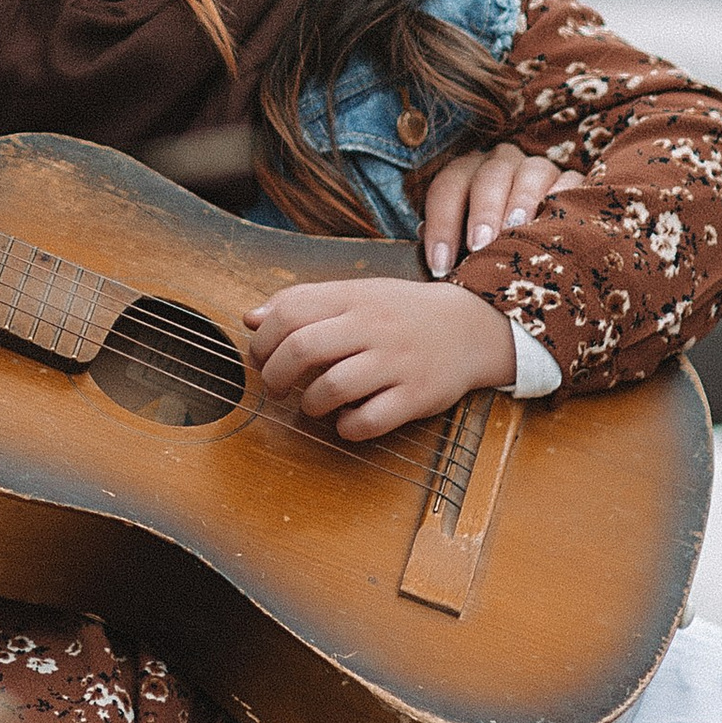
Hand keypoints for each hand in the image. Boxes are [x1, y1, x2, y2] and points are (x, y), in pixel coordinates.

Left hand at [244, 273, 514, 442]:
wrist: (471, 326)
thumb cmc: (402, 314)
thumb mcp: (356, 295)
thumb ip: (304, 303)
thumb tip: (251, 319)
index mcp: (354, 297)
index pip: (289, 311)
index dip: (263, 339)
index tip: (261, 357)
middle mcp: (373, 326)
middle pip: (301, 348)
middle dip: (275, 376)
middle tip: (277, 387)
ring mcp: (396, 362)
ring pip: (330, 388)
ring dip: (309, 404)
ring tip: (314, 404)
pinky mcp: (416, 396)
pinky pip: (367, 421)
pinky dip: (346, 427)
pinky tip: (347, 419)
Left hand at [418, 138, 567, 280]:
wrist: (542, 245)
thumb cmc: (491, 249)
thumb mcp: (466, 248)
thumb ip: (451, 250)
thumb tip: (438, 265)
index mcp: (467, 175)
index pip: (447, 188)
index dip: (441, 225)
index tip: (440, 266)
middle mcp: (501, 164)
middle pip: (489, 176)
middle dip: (483, 211)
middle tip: (480, 245)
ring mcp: (538, 169)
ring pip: (530, 173)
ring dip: (522, 201)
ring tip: (517, 230)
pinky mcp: (572, 180)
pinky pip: (571, 182)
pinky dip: (564, 198)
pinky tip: (559, 223)